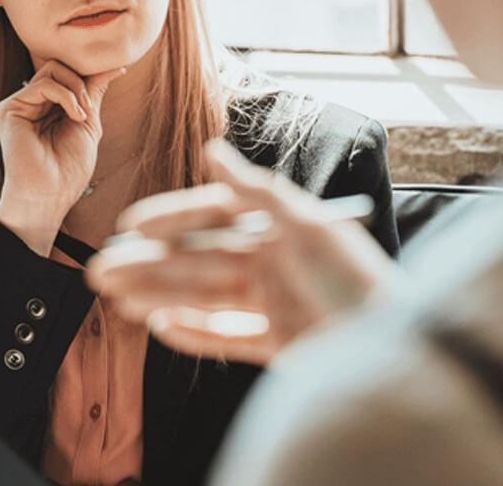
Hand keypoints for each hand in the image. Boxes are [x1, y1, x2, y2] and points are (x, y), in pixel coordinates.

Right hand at [0, 60, 126, 255]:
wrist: (50, 195)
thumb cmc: (68, 169)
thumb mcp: (88, 123)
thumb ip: (93, 93)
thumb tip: (113, 67)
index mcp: (47, 108)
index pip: (68, 75)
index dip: (90, 73)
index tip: (119, 71)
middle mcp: (31, 104)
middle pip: (58, 67)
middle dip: (82, 81)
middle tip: (90, 109)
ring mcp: (19, 105)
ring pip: (52, 69)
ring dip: (76, 89)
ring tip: (83, 115)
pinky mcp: (9, 109)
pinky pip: (44, 84)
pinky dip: (67, 96)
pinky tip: (75, 116)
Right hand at [86, 139, 405, 364]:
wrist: (400, 350)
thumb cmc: (360, 280)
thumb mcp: (311, 225)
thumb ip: (258, 191)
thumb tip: (213, 152)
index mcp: (280, 229)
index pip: (214, 218)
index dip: (172, 218)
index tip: (132, 225)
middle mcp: (273, 263)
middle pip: (198, 262)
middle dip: (149, 266)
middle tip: (102, 269)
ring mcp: (274, 304)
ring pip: (203, 299)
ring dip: (159, 298)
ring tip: (117, 299)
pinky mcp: (279, 344)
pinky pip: (227, 337)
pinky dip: (194, 335)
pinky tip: (161, 328)